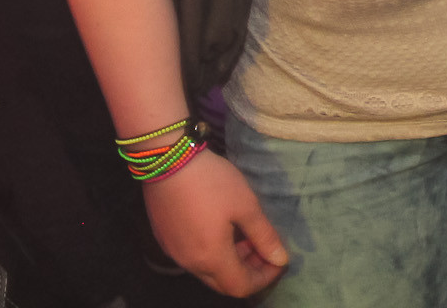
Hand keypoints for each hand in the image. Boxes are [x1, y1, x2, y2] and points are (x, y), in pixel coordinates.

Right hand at [142, 148, 290, 296]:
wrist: (167, 159)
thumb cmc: (212, 182)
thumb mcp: (246, 206)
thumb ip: (264, 236)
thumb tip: (281, 260)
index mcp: (211, 259)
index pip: (241, 287)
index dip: (264, 278)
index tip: (279, 260)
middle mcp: (189, 263)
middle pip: (223, 283)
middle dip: (248, 271)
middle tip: (263, 247)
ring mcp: (174, 252)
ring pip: (207, 270)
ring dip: (230, 260)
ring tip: (246, 234)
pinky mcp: (165, 239)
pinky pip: (193, 258)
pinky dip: (212, 252)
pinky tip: (222, 228)